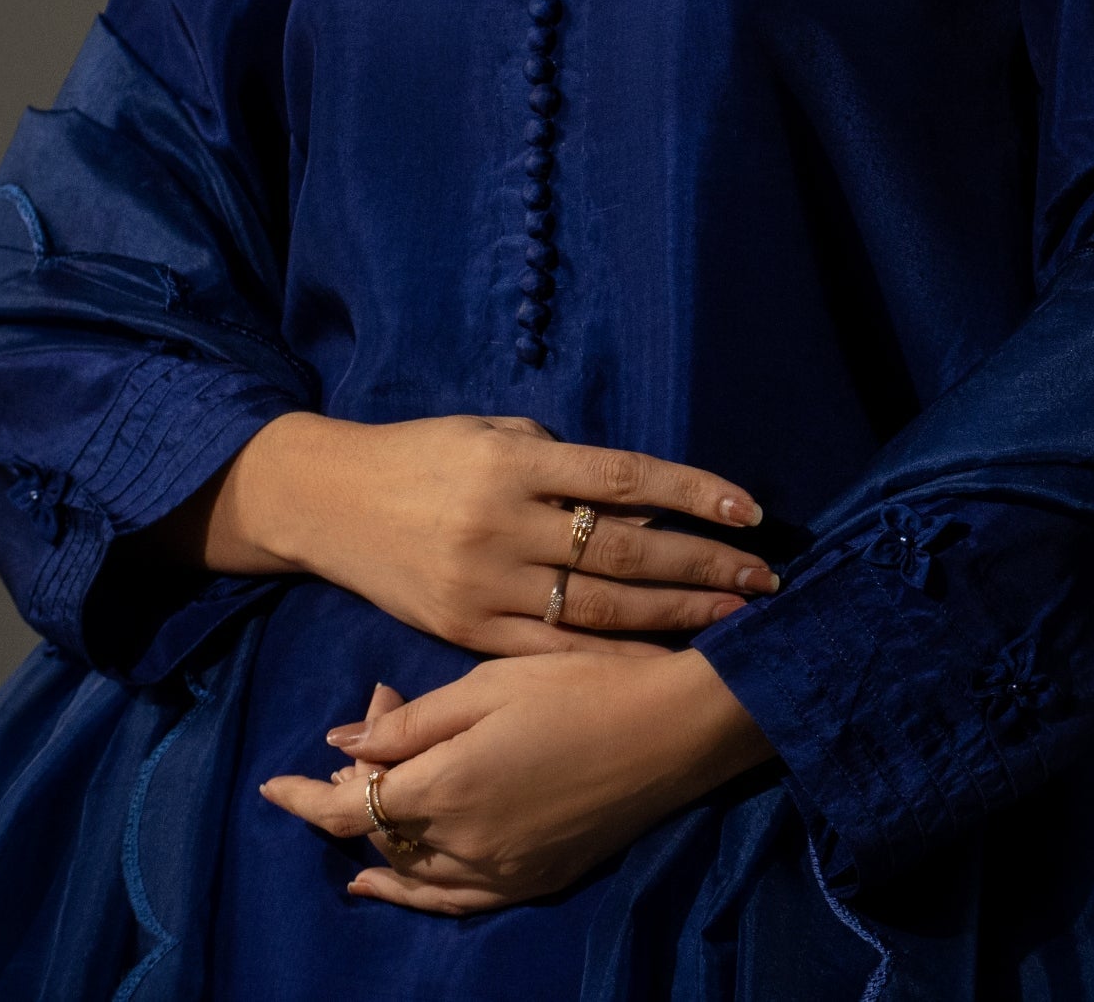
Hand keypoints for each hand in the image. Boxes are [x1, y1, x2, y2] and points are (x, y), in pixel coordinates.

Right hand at [171, 411, 777, 653]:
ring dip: (674, 616)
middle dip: (702, 567)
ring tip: (733, 619)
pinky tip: (660, 661)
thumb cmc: (425, 455)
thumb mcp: (492, 433)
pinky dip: (612, 659)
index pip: (623, 478)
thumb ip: (560, 462)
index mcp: (515, 463)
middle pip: (624, 553)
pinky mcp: (466, 631)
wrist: (329, 501)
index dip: (692, 494)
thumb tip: (639, 500)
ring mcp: (485, 584)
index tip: (750, 509)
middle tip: (765, 579)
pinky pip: (552, 652)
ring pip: (598, 611)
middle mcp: (504, 523)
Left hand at [260, 650, 774, 910]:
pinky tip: (392, 885)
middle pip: (380, 838)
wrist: (671, 730)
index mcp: (449, 786)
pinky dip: (416, 893)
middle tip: (360, 745)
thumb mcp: (489, 684)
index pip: (350, 808)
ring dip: (377, 849)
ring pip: (413, 875)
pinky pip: (456, 901)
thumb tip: (343, 739)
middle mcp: (466, 843)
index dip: (304, 798)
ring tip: (350, 828)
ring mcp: (502, 871)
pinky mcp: (535, 881)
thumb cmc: (580, 686)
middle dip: (352, 797)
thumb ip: (413, 721)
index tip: (271, 785)